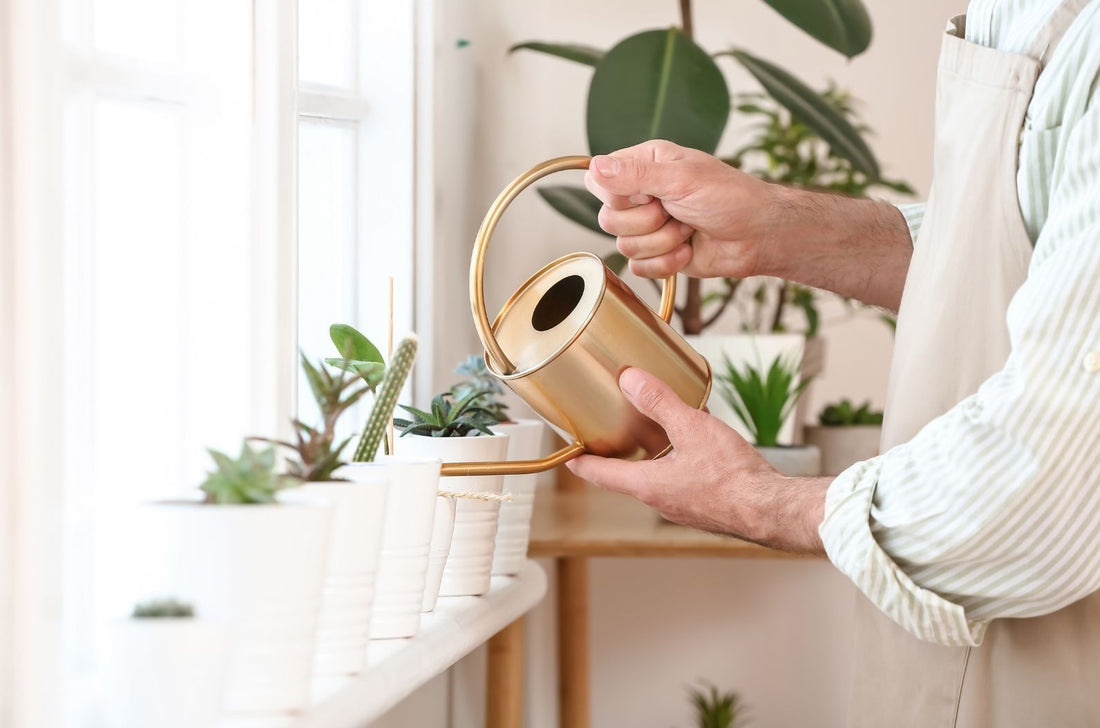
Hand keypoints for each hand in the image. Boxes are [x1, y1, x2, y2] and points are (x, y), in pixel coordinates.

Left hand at [566, 367, 827, 553]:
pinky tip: (697, 446)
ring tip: (654, 434)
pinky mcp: (707, 506)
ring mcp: (685, 506)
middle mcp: (662, 501)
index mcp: (648, 486)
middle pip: (626, 478)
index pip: (601, 475)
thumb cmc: (734, 478)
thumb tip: (630, 381)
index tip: (569, 456)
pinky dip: (678, 464)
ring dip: (650, 460)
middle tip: (609, 438)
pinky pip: (682, 482)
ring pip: (656, 480)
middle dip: (617, 457)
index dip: (582, 463)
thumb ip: (660, 403)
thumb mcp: (692, 430)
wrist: (773, 510)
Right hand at [584, 140, 779, 279]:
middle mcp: (642, 195)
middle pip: (608, 220)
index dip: (618, 196)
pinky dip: (667, 263)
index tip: (649, 194)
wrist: (759, 236)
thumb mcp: (682, 179)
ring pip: (625, 246)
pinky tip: (688, 249)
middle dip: (648, 223)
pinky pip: (639, 268)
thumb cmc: (731, 197)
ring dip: (663, 242)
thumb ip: (636, 175)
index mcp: (645, 165)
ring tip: (689, 230)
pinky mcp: (658, 254)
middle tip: (677, 212)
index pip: (599, 181)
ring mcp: (649, 226)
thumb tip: (595, 166)